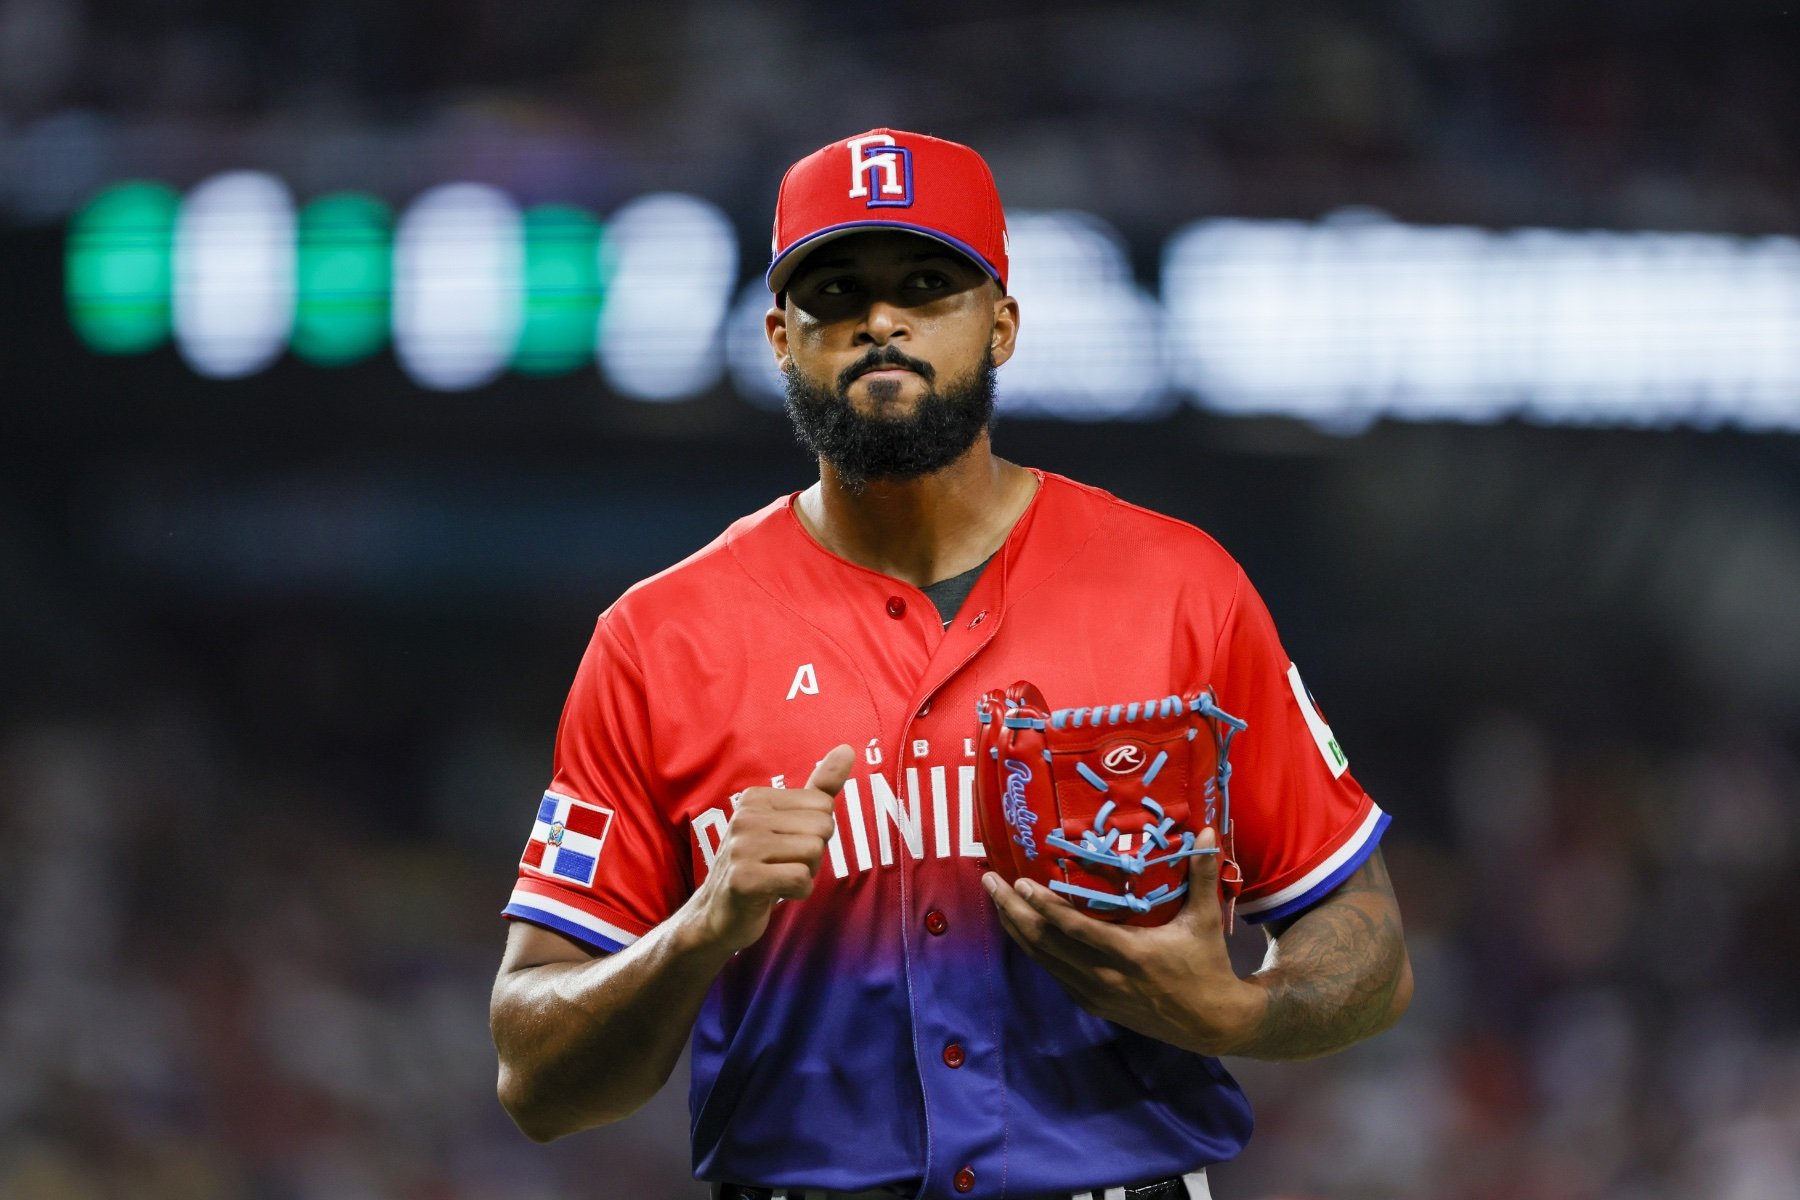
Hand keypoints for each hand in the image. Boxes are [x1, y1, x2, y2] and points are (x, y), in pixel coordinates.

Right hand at [683, 745, 853, 956]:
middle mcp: (745, 816)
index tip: (787, 846)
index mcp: (756, 798)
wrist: (719, 915)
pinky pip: (801, 879)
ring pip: (814, 853)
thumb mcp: (790, 822)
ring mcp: (741, 847)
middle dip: (814, 854)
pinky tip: (774, 894)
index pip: (824, 805)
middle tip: (783, 865)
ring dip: (805, 873)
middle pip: (823, 828)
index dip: (816, 833)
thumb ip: (820, 787)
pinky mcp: (743, 880)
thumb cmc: (762, 865)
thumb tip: (848, 748)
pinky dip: (798, 892)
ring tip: (777, 877)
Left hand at [982, 827, 1266, 1055]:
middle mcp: (1104, 976)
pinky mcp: (1092, 1003)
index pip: (1075, 929)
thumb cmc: (1207, 965)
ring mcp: (1094, 993)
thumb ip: (1204, 874)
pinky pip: (1054, 972)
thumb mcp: (1206, 920)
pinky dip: (1034, 949)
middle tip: (990, 882)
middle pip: (1045, 943)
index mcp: (1130, 953)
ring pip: (1043, 960)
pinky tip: (1021, 928)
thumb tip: (1209, 829)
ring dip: (1016, 929)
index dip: (1044, 907)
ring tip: (996, 899)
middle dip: (1013, 911)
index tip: (1019, 883)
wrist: (1211, 1023)